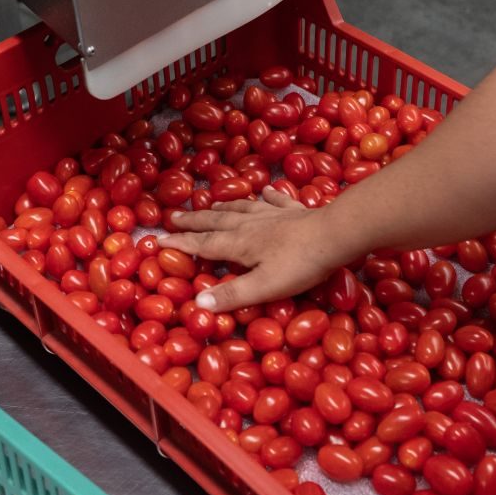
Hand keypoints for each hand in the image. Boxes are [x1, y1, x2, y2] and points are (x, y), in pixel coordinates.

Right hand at [158, 186, 358, 311]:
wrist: (336, 234)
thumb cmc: (300, 264)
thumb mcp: (264, 287)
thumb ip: (232, 295)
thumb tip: (197, 304)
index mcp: (240, 243)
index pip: (203, 244)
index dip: (181, 242)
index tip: (159, 239)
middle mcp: (251, 224)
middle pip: (217, 221)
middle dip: (194, 220)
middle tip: (174, 215)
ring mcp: (273, 215)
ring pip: (241, 207)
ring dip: (223, 206)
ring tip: (211, 204)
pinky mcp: (295, 211)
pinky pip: (276, 200)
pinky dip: (267, 195)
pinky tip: (265, 190)